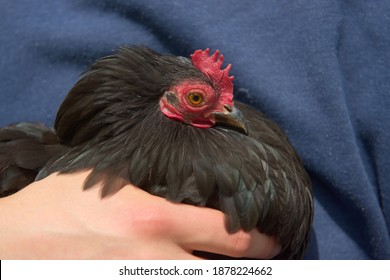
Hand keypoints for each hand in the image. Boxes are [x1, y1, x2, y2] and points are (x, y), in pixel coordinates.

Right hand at [0, 171, 279, 258]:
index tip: (272, 242)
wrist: (11, 244)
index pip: (228, 234)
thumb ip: (149, 187)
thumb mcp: (107, 182)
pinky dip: (186, 277)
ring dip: (215, 273)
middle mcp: (155, 258)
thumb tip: (183, 189)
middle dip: (249, 270)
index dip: (258, 241)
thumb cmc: (55, 206)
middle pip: (222, 273)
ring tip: (219, 262)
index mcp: (154, 220)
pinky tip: (185, 267)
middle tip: (261, 263)